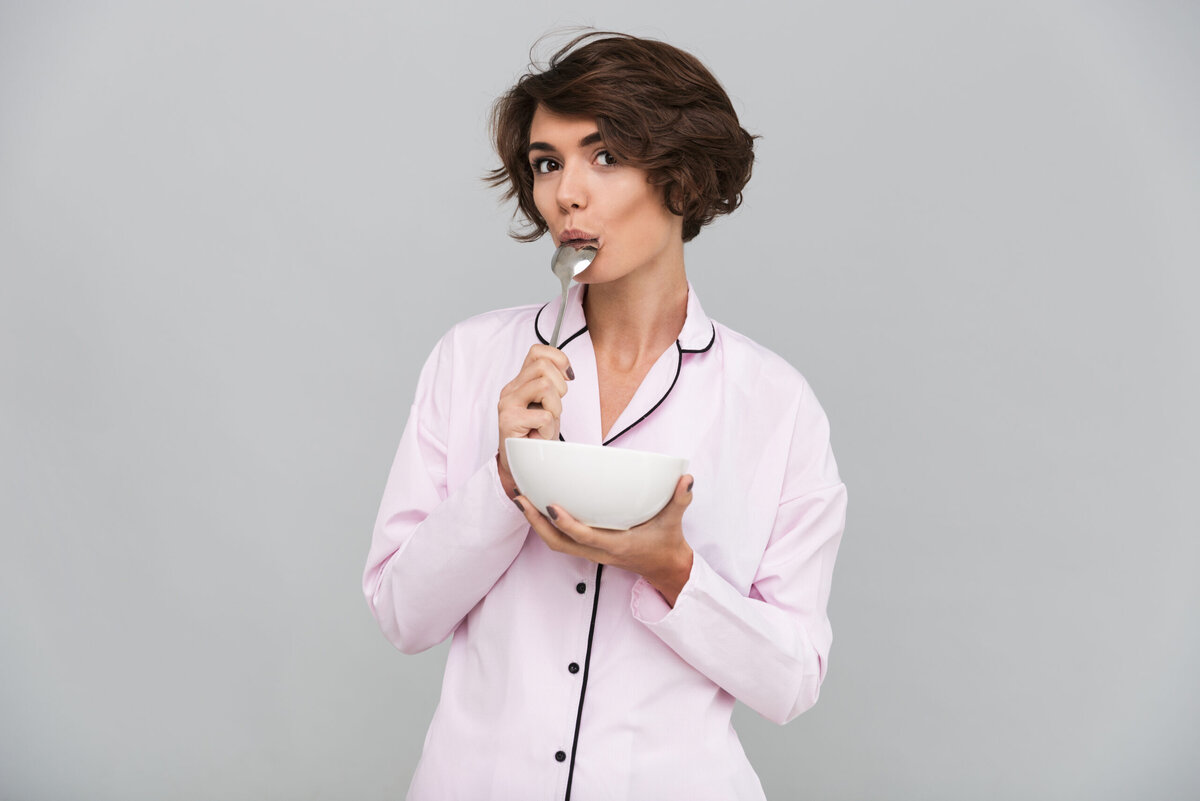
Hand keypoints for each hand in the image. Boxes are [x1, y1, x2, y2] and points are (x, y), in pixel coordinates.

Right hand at [497, 345, 573, 493]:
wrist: (522, 463)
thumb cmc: (536, 435)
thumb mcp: (548, 404)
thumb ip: (551, 383)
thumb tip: (566, 368)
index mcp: (519, 382)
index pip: (538, 351)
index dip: (559, 359)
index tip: (568, 377)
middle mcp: (510, 390)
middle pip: (544, 365)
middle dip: (560, 387)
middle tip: (554, 408)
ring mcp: (508, 404)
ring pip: (545, 386)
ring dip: (555, 408)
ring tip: (546, 422)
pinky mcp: (509, 421)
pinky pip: (544, 415)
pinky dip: (549, 428)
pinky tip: (540, 435)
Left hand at [514, 475, 695, 606]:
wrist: (664, 569)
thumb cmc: (666, 545)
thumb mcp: (674, 522)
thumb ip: (681, 500)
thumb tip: (687, 479)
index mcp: (616, 546)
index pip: (585, 537)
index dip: (566, 523)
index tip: (550, 505)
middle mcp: (598, 551)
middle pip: (558, 542)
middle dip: (535, 522)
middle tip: (520, 497)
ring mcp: (591, 552)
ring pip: (555, 542)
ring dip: (535, 523)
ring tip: (521, 499)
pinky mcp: (588, 548)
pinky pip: (561, 539)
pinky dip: (546, 525)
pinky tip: (538, 506)